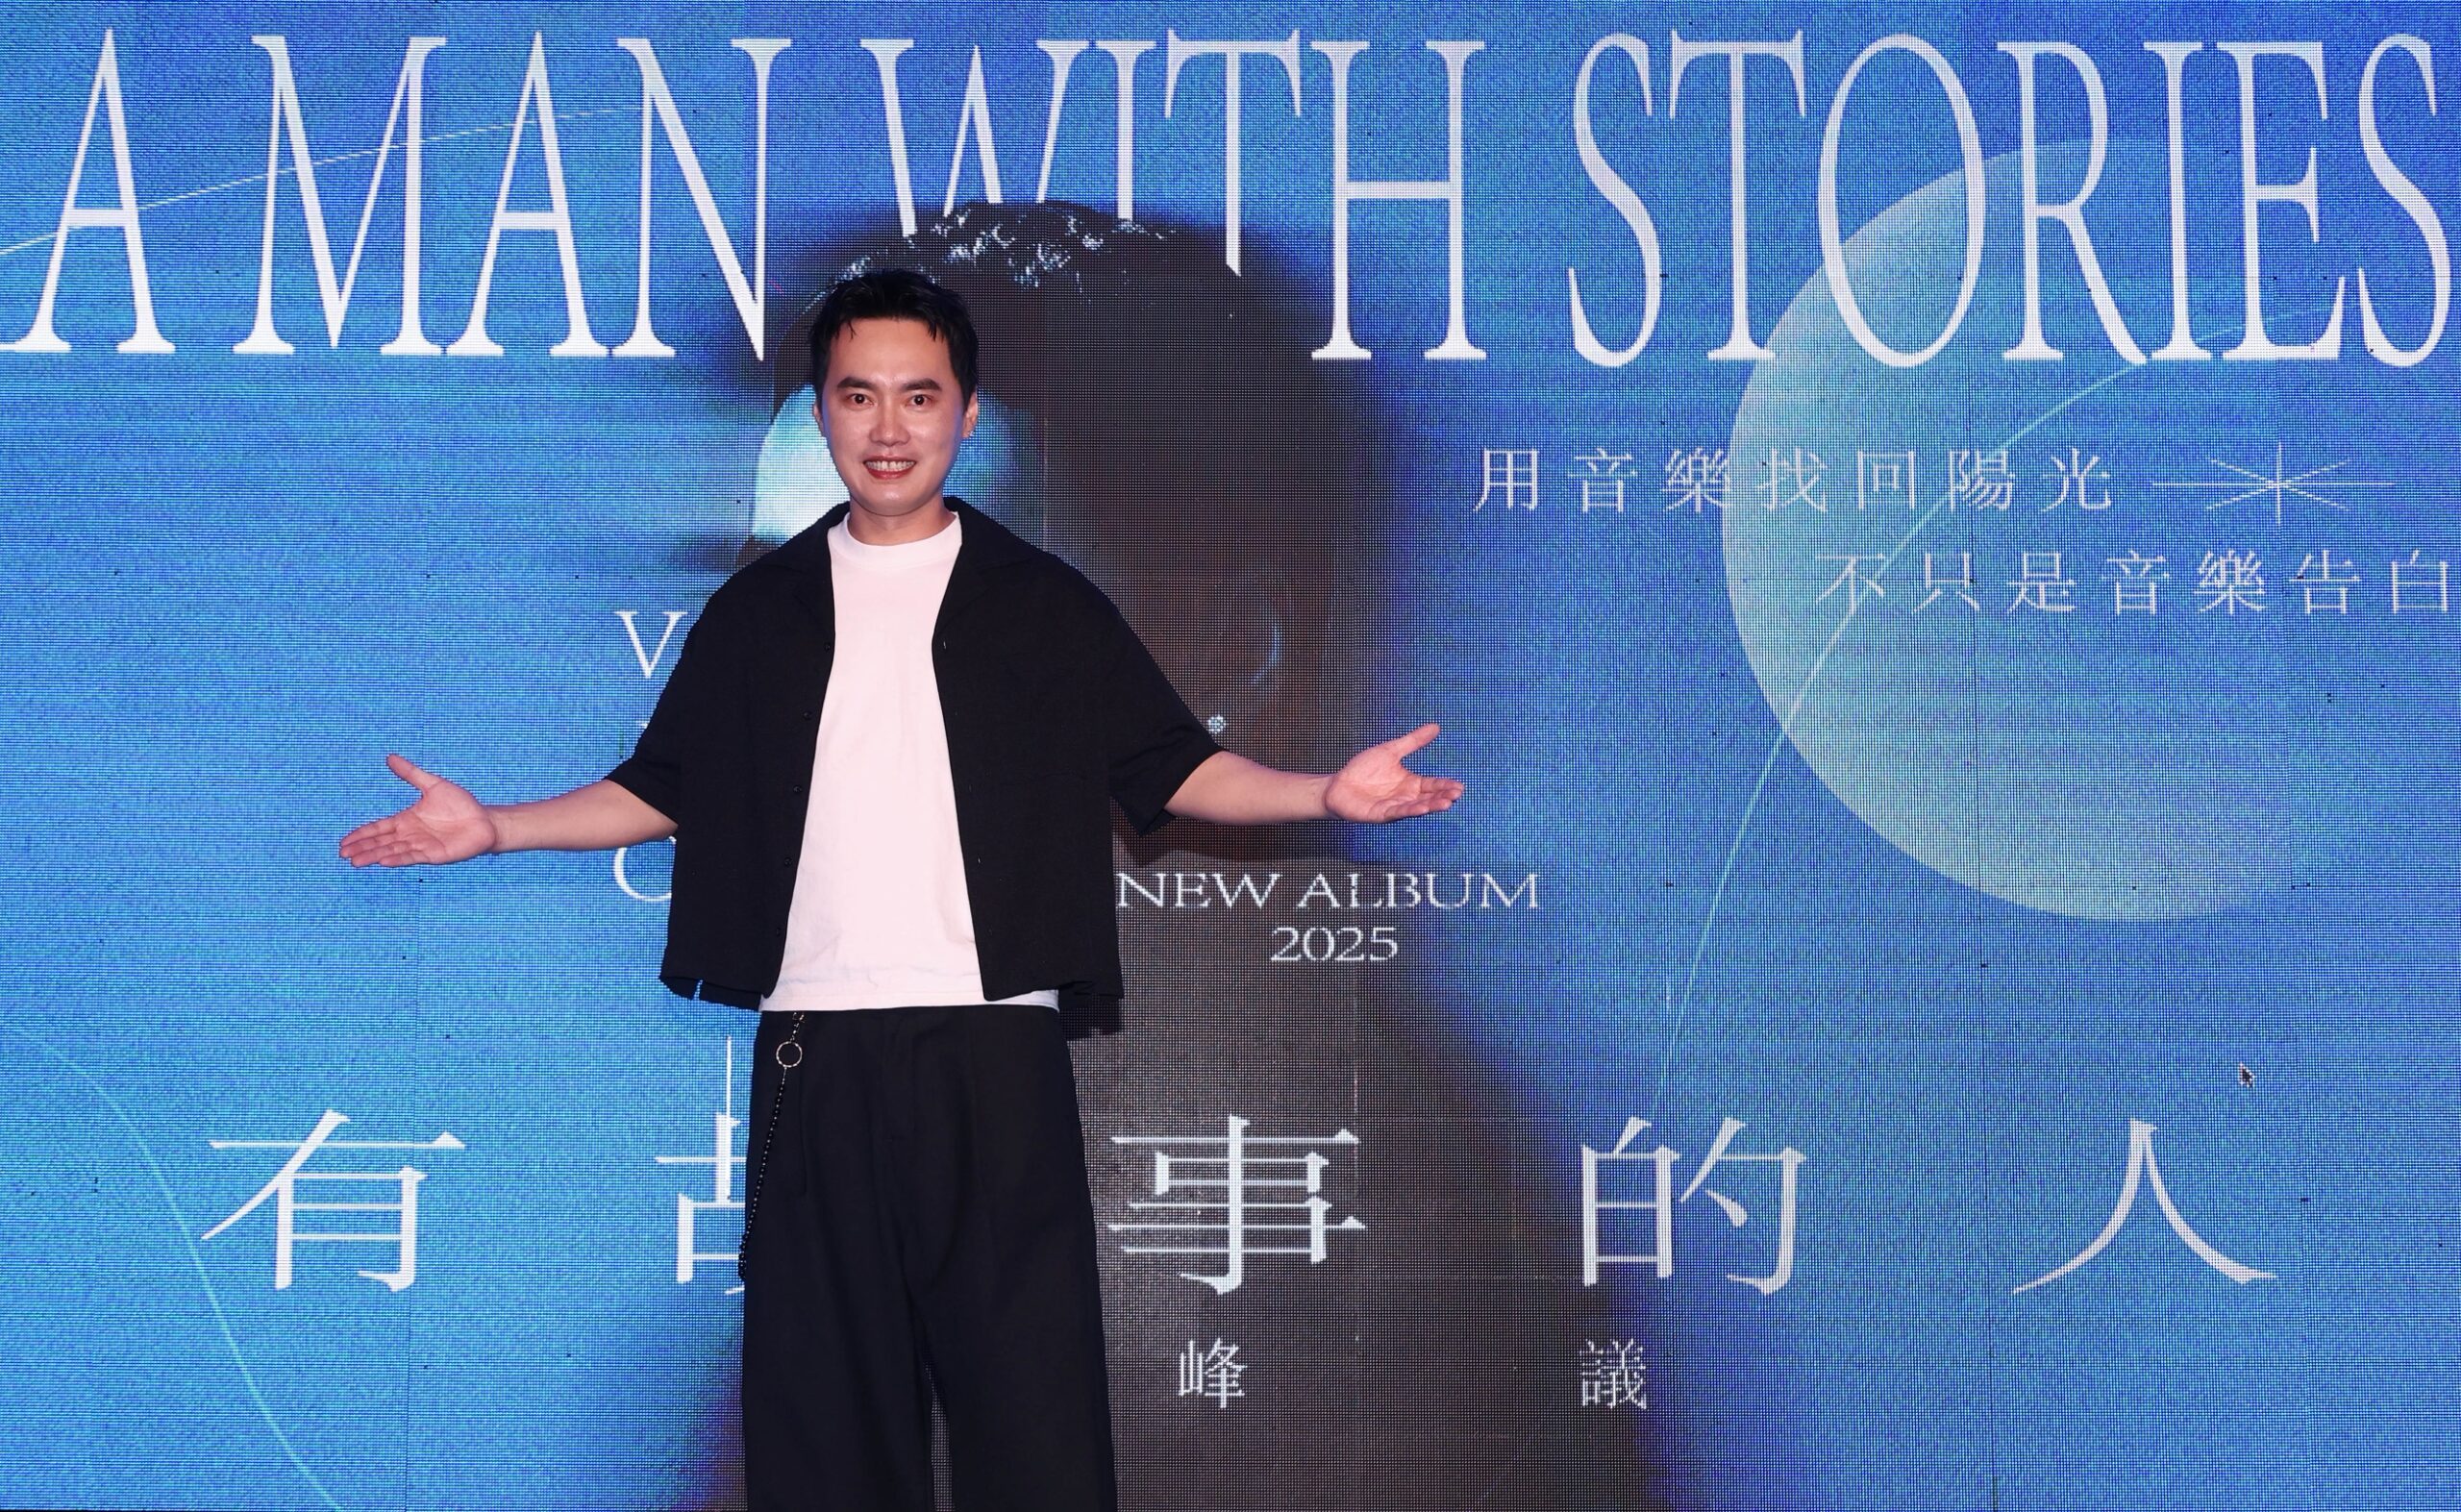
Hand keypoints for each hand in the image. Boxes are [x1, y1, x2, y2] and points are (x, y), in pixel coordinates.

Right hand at [339, 754, 498, 866]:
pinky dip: (397, 859)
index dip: (361, 835)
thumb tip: (390, 757)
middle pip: (381, 843)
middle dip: (362, 848)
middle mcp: (410, 835)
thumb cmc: (461, 804)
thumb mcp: (433, 785)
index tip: (344, 842)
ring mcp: (421, 846)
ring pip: (392, 852)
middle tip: (343, 854)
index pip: (378, 828)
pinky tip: (383, 861)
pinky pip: (412, 857)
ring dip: (373, 856)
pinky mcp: (434, 854)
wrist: (485, 820)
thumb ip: (410, 773)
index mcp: (406, 820)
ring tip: (355, 861)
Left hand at [1324, 723, 1464, 822]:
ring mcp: (1395, 806)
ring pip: (1417, 807)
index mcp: (1411, 783)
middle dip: (1443, 796)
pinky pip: (1398, 812)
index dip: (1445, 785)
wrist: (1338, 784)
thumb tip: (1435, 726)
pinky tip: (1421, 808)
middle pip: (1429, 798)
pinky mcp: (1381, 814)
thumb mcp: (1391, 750)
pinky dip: (1410, 810)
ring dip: (1431, 806)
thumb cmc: (1363, 769)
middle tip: (1456, 794)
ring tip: (1446, 803)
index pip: (1433, 785)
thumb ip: (1413, 741)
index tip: (1460, 786)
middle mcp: (1406, 797)